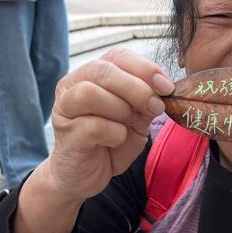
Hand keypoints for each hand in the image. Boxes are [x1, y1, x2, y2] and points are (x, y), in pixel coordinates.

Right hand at [40, 48, 173, 203]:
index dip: (145, 68)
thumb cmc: (110, 142)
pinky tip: (117, 140)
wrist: (86, 176)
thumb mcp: (136, 119)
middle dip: (137, 88)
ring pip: (91, 93)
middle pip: (102, 70)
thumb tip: (163, 88)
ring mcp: (65, 109)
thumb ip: (146, 101)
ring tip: (128, 125)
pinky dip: (115, 133)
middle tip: (156, 107)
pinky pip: (93, 126)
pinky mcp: (66, 134)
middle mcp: (72, 85)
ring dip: (121, 109)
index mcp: (91, 75)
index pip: (117, 56)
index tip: (167, 87)